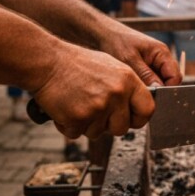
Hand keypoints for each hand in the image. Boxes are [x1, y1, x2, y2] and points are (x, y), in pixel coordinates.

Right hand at [31, 43, 156, 138]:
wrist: (47, 62)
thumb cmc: (77, 64)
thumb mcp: (112, 67)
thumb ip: (127, 88)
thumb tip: (137, 107)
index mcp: (129, 80)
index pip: (148, 110)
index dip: (139, 118)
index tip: (131, 119)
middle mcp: (117, 94)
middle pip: (122, 128)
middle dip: (109, 125)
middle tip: (95, 112)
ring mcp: (98, 107)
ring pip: (98, 133)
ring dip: (87, 124)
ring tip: (77, 103)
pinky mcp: (78, 118)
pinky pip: (77, 133)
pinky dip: (69, 126)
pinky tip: (65, 108)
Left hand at [99, 27, 183, 88]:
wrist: (103, 34)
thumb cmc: (116, 42)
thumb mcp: (129, 59)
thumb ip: (145, 75)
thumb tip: (159, 90)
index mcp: (162, 53)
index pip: (175, 76)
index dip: (168, 88)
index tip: (153, 97)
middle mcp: (161, 58)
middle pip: (170, 81)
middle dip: (160, 90)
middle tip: (143, 96)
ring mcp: (154, 63)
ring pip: (160, 82)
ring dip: (151, 88)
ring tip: (136, 91)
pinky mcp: (146, 68)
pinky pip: (151, 81)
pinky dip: (144, 86)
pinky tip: (133, 88)